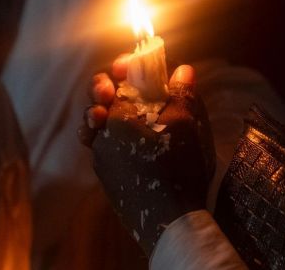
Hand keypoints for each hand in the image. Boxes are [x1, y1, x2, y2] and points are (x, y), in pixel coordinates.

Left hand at [80, 60, 215, 255]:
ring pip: (97, 128)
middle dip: (108, 88)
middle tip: (119, 84)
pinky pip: (104, 149)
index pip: (112, 81)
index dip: (124, 66)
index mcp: (117, 118)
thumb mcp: (188, 125)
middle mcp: (101, 138)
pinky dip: (114, 138)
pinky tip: (132, 143)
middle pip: (96, 103)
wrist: (170, 223)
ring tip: (118, 112)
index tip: (134, 62)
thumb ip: (182, 94)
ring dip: (108, 114)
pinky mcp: (107, 179)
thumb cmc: (179, 169)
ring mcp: (101, 161)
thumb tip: (182, 70)